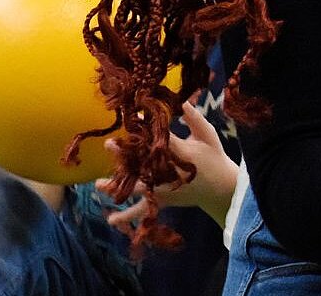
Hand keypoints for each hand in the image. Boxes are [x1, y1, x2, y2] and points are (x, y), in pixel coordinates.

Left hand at [99, 101, 239, 227]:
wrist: (222, 189)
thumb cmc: (215, 158)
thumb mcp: (208, 135)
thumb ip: (194, 117)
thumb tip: (180, 100)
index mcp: (184, 155)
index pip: (163, 139)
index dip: (148, 128)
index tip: (133, 118)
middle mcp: (171, 174)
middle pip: (145, 163)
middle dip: (126, 155)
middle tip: (109, 145)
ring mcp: (165, 189)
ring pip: (139, 187)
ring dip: (118, 186)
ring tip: (98, 184)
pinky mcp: (163, 200)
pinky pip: (144, 210)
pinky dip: (128, 216)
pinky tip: (110, 220)